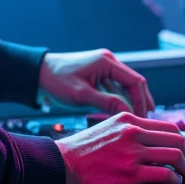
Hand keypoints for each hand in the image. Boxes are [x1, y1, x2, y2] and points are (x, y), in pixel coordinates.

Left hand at [40, 49, 154, 116]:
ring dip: (132, 101)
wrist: (38, 74)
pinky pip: (116, 88)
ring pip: (126, 86)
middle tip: (146, 121)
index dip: (142, 101)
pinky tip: (124, 114)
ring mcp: (104, 68)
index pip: (135, 81)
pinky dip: (121, 100)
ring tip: (138, 120)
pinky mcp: (98, 75)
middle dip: (141, 102)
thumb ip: (106, 102)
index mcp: (107, 62)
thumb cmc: (57, 82)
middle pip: (134, 83)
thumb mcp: (81, 95)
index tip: (144, 118)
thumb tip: (128, 112)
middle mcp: (109, 62)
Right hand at [57, 112, 184, 183]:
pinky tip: (172, 183)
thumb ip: (127, 134)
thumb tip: (147, 144)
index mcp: (127, 120)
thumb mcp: (105, 131)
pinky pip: (164, 173)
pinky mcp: (130, 172)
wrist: (58, 167)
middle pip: (177, 138)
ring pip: (175, 154)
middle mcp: (132, 132)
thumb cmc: (77, 154)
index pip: (167, 126)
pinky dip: (174, 179)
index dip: (182, 141)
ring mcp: (132, 152)